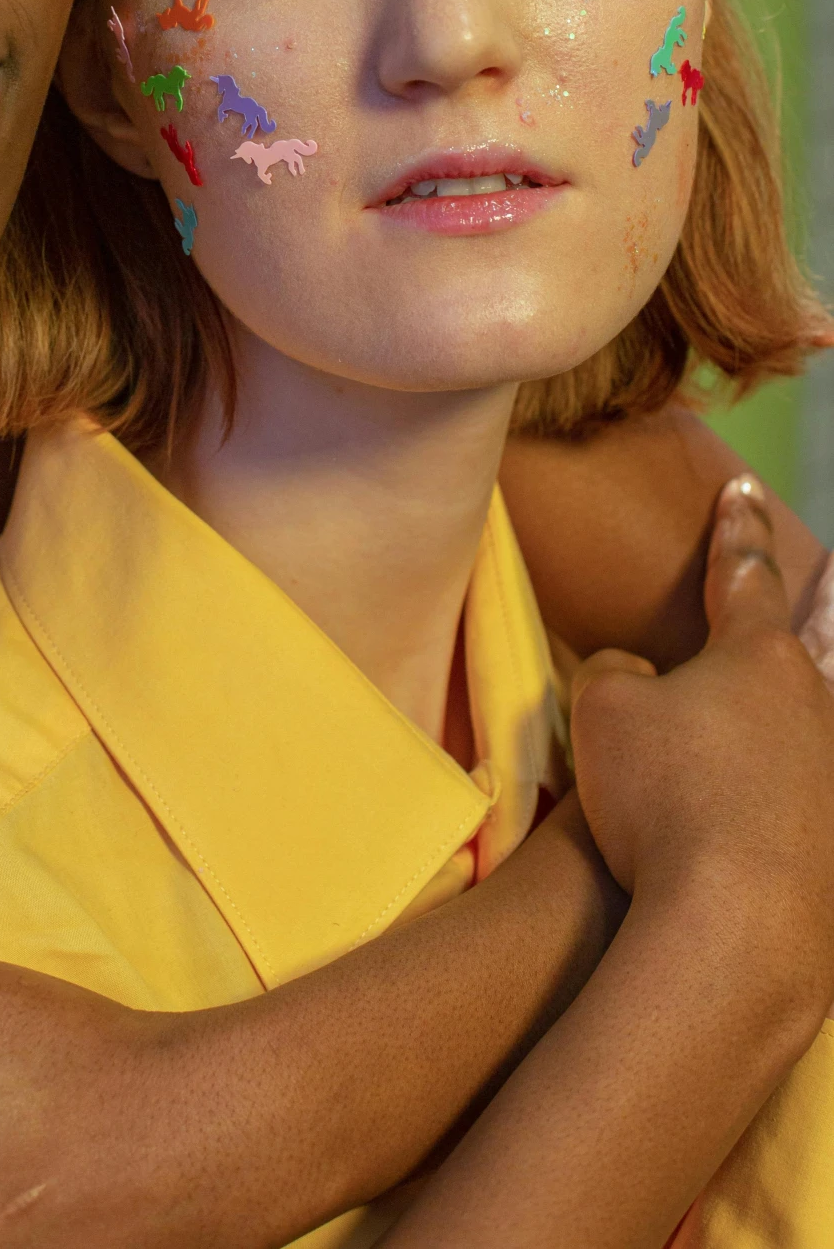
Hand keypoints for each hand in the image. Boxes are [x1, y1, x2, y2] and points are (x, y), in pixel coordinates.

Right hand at [570, 474, 833, 1014]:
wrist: (736, 928)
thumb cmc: (663, 800)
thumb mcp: (604, 713)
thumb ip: (618, 675)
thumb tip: (640, 680)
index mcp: (758, 659)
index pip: (743, 574)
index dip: (736, 529)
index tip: (741, 487)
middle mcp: (818, 711)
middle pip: (826, 641)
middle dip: (830, 604)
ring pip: (827, 723)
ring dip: (819, 699)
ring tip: (821, 672)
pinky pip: (821, 801)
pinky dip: (810, 791)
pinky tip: (801, 802)